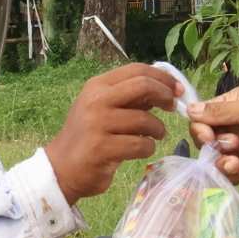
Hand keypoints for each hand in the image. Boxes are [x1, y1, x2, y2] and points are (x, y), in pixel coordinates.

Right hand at [45, 65, 176, 202]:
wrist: (62, 168)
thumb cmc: (87, 136)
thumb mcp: (103, 109)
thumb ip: (130, 97)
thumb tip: (164, 88)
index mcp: (97, 86)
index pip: (136, 70)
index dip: (162, 77)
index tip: (176, 89)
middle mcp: (96, 100)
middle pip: (143, 86)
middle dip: (165, 95)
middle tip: (173, 107)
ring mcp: (98, 124)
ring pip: (145, 119)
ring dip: (158, 129)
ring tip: (155, 135)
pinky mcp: (103, 148)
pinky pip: (140, 144)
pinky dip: (148, 148)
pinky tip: (142, 150)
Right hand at [186, 87, 238, 190]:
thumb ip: (220, 111)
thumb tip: (189, 109)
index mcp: (238, 103)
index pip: (206, 112)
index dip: (201, 124)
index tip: (208, 135)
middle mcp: (238, 124)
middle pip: (206, 135)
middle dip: (212, 143)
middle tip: (231, 146)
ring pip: (215, 156)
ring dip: (221, 160)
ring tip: (237, 161)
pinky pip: (227, 172)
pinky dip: (230, 172)